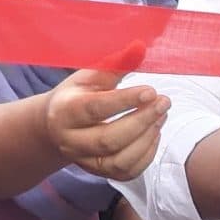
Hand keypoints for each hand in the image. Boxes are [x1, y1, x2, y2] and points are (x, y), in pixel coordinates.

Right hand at [45, 68, 169, 180]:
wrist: (55, 125)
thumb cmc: (78, 94)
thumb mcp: (90, 75)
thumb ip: (116, 63)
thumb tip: (140, 46)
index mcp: (65, 111)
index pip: (96, 108)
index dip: (125, 101)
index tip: (151, 90)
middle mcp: (70, 141)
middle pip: (108, 139)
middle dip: (142, 121)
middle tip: (164, 102)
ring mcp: (83, 161)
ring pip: (119, 161)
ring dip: (146, 139)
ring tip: (161, 116)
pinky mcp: (98, 173)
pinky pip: (126, 172)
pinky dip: (146, 155)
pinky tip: (154, 133)